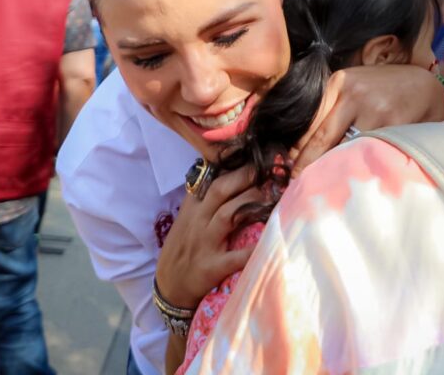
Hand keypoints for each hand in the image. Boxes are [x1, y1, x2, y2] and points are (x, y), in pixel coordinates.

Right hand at [155, 166, 264, 309]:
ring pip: (228, 215)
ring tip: (274, 196)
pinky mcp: (212, 267)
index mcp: (193, 207)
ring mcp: (205, 243)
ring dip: (252, 202)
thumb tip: (230, 171)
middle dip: (246, 176)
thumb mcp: (189, 218)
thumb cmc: (185, 248)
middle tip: (270, 169)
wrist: (170, 286)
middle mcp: (198, 221)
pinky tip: (272, 242)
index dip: (235, 165)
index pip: (212, 179)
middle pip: (220, 190)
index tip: (257, 157)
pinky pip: (235, 257)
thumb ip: (207, 197)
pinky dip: (253, 250)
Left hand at [290, 65, 443, 175]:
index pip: (309, 123)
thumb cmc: (386, 91)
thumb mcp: (356, 89)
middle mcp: (352, 93)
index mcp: (338, 83)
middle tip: (298, 185)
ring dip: (333, 169)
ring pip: (343, 149)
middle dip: (308, 165)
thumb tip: (300, 149)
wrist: (428, 87)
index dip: (299, 150)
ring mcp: (374, 109)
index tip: (292, 169)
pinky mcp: (393, 124)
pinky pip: (369, 153)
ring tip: (325, 186)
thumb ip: (332, 110)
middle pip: (321, 139)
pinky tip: (356, 177)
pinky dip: (360, 166)